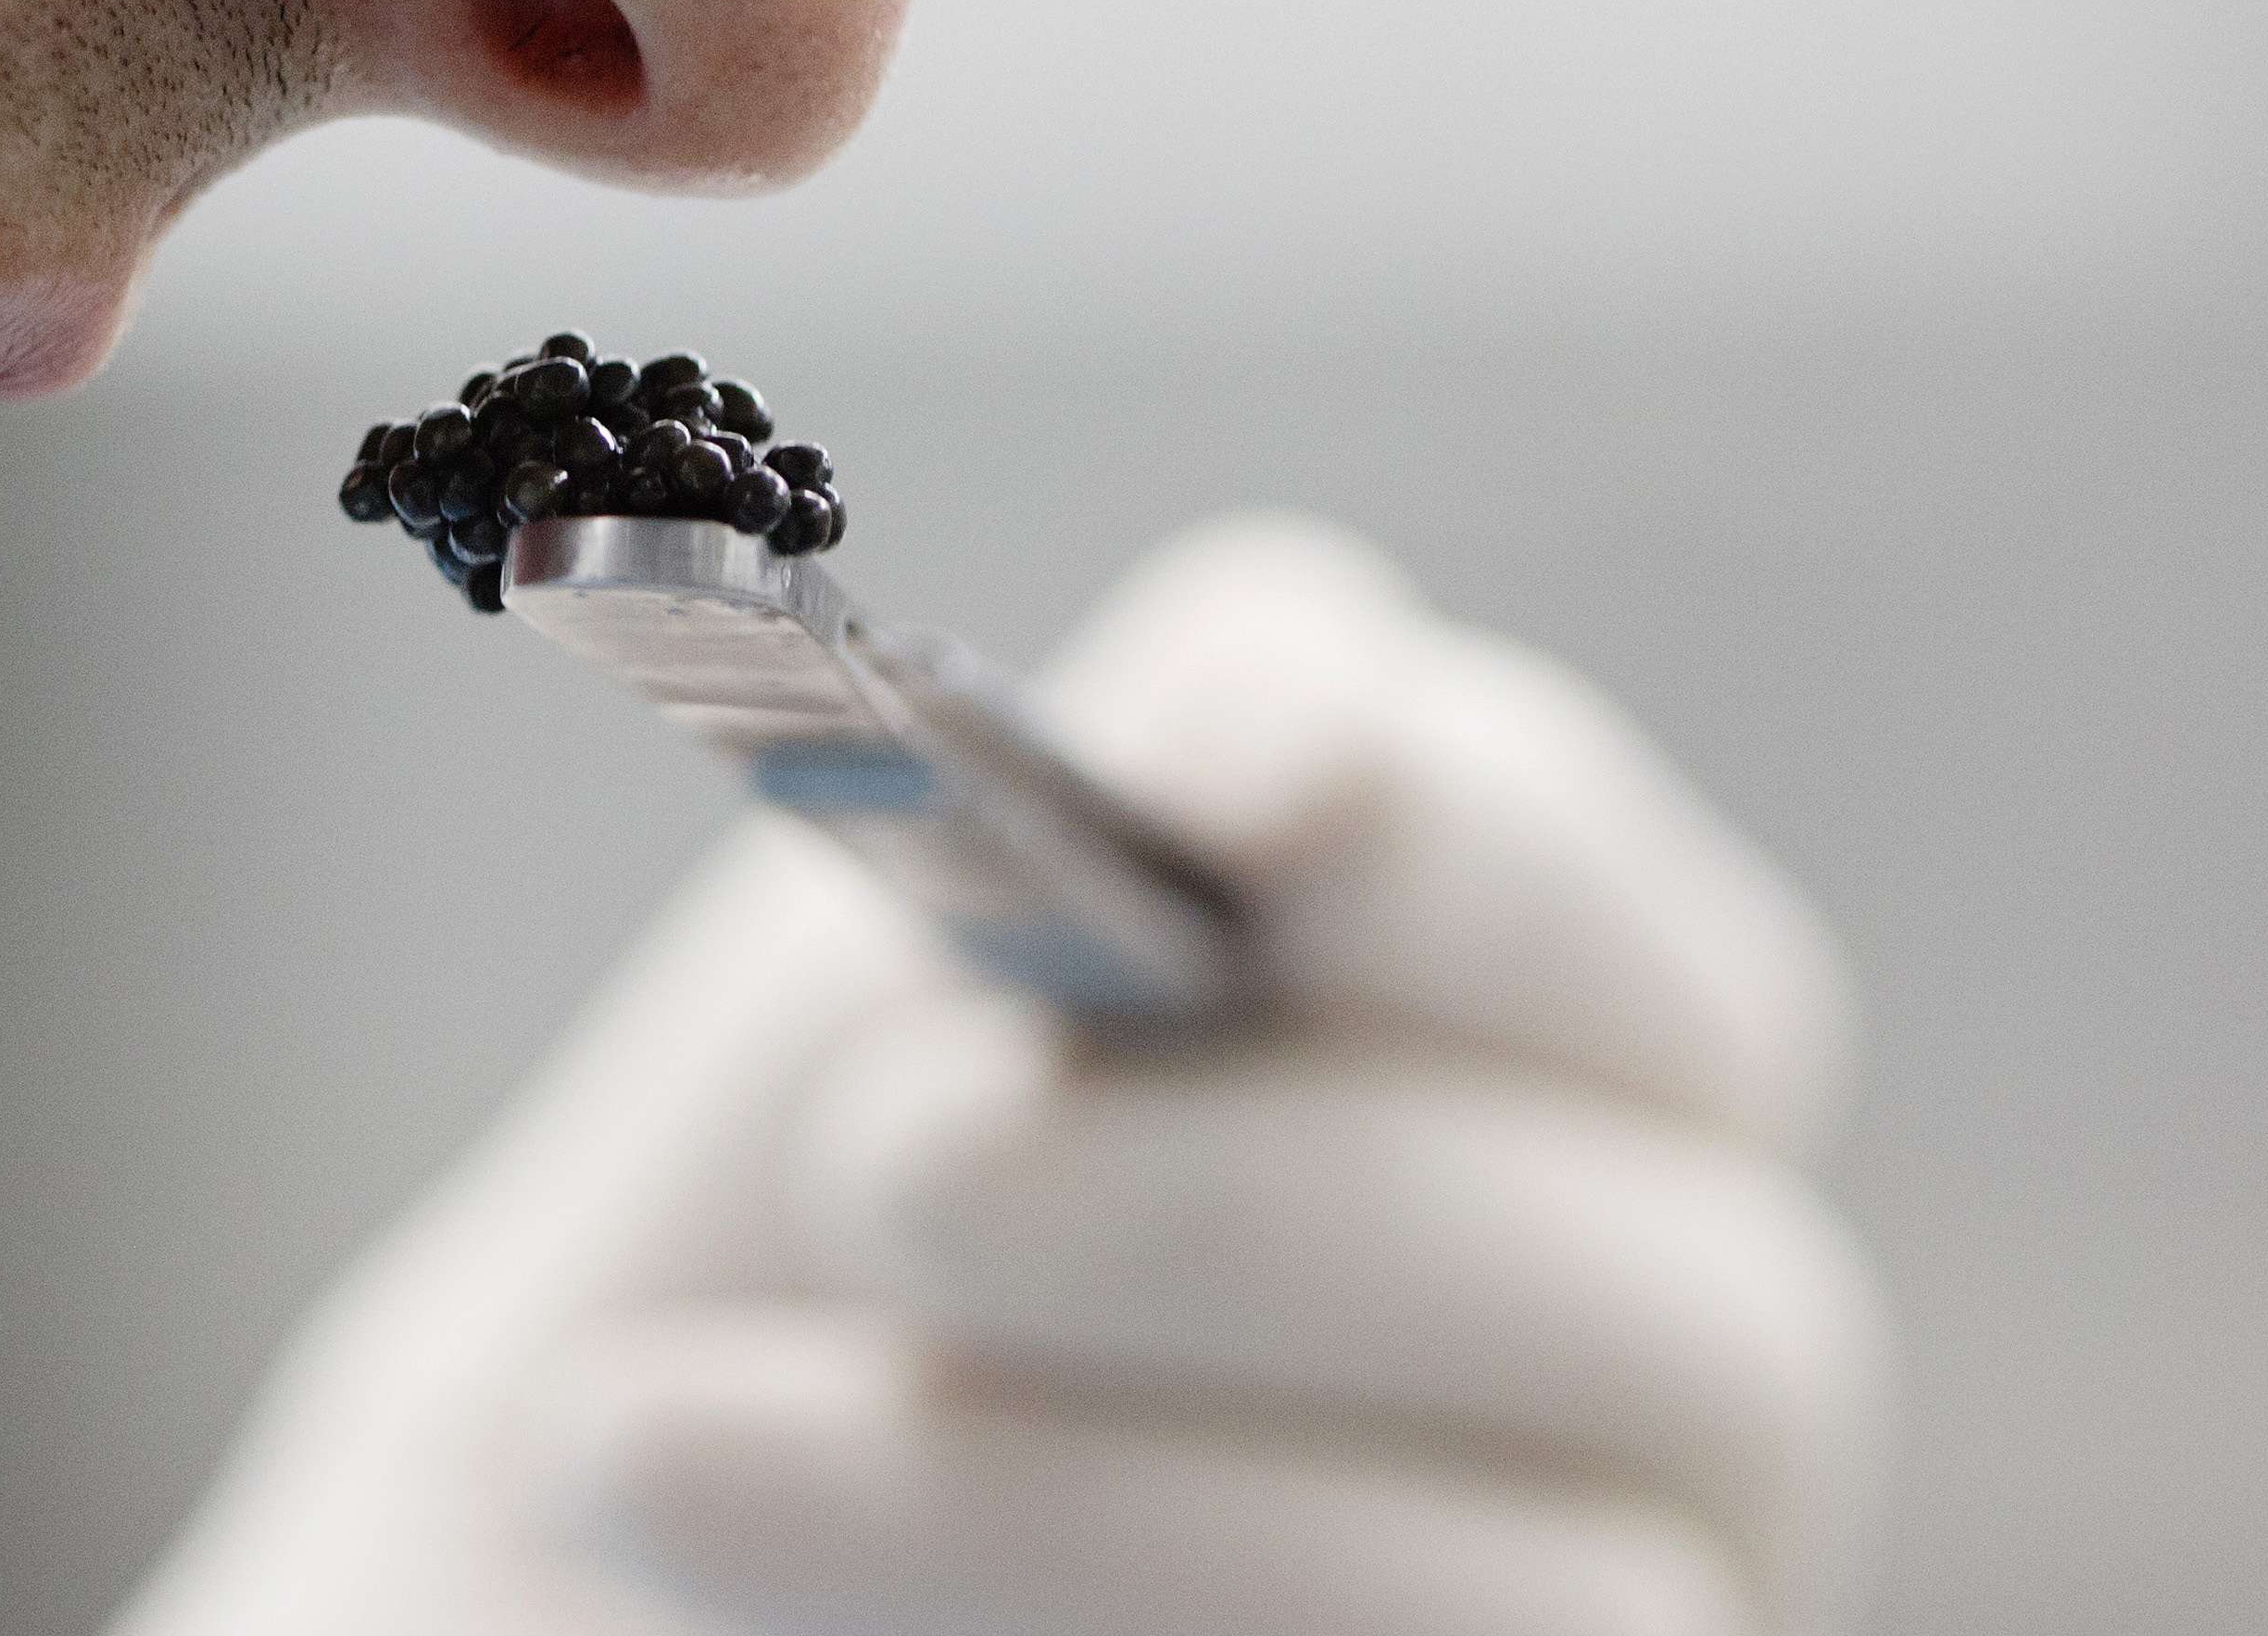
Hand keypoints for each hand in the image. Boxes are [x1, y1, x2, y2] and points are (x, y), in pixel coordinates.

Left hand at [117, 516, 1888, 1635]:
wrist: (556, 1568)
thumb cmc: (730, 1282)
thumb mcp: (859, 998)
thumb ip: (1091, 807)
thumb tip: (1294, 721)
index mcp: (1571, 1133)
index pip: (1675, 972)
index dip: (1475, 848)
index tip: (1203, 783)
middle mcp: (1665, 1415)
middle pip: (1711, 1304)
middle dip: (1251, 1208)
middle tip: (886, 1155)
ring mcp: (1613, 1626)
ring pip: (1562, 1602)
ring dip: (1055, 1492)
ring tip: (644, 1435)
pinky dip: (1015, 1603)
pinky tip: (697, 1523)